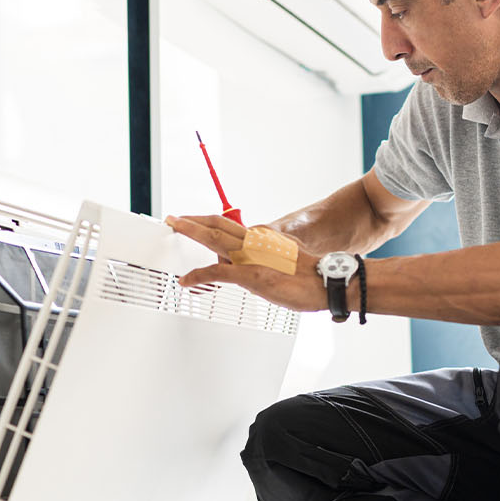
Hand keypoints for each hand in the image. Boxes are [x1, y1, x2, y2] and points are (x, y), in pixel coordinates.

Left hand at [164, 214, 326, 312]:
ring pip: (212, 238)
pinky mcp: (249, 275)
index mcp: (263, 239)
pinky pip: (215, 273)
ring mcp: (250, 258)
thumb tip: (259, 267)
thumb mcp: (286, 261)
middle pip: (217, 224)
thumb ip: (268, 260)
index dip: (211, 223)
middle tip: (175, 218)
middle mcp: (254, 243)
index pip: (231, 226)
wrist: (326, 282)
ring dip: (189, 231)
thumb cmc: (312, 277)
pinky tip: (187, 280)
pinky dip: (197, 276)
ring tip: (174, 228)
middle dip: (193, 220)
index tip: (198, 222)